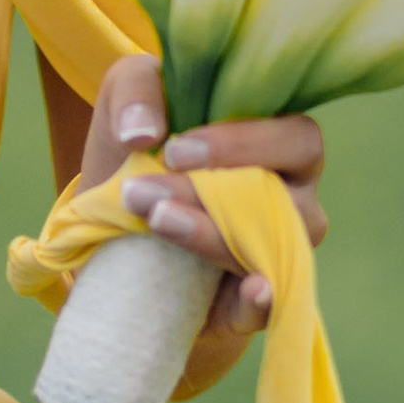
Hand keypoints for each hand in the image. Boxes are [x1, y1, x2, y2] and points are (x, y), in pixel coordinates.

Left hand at [79, 56, 326, 395]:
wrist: (106, 223)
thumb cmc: (136, 149)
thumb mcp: (126, 105)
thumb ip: (136, 95)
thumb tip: (141, 132)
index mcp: (278, 143)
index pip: (297, 139)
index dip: (244, 144)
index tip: (175, 151)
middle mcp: (293, 199)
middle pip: (287, 200)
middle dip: (211, 194)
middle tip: (144, 192)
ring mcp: (278, 252)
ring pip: (272, 250)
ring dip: (211, 237)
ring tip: (156, 222)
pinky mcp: (250, 300)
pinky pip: (271, 307)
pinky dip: (261, 302)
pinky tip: (250, 292)